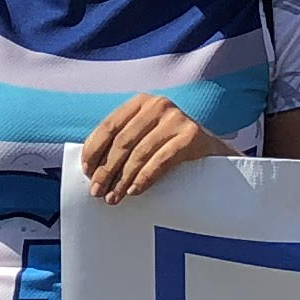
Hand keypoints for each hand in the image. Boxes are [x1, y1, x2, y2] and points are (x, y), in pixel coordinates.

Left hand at [77, 94, 229, 203]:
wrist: (212, 151)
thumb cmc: (170, 146)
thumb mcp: (145, 135)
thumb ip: (122, 142)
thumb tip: (91, 169)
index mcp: (141, 102)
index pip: (109, 125)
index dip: (94, 150)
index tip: (87, 172)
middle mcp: (158, 105)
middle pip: (123, 141)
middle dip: (106, 170)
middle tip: (97, 192)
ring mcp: (176, 118)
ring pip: (139, 153)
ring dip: (122, 179)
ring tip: (114, 197)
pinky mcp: (190, 135)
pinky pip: (160, 160)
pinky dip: (144, 178)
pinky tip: (134, 191)